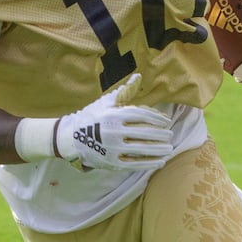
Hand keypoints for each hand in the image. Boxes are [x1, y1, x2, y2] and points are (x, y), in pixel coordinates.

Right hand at [55, 73, 173, 170]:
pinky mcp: (111, 162)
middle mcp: (113, 132)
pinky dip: (149, 163)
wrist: (71, 138)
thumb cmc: (92, 117)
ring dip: (158, 150)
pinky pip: (134, 164)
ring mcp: (112, 148)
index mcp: (113, 115)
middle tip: (170, 135)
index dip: (157, 119)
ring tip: (169, 148)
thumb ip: (125, 91)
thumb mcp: (106, 102)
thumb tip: (138, 77)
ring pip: (141, 150)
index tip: (167, 122)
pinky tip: (160, 162)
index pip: (141, 116)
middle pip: (144, 133)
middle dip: (161, 135)